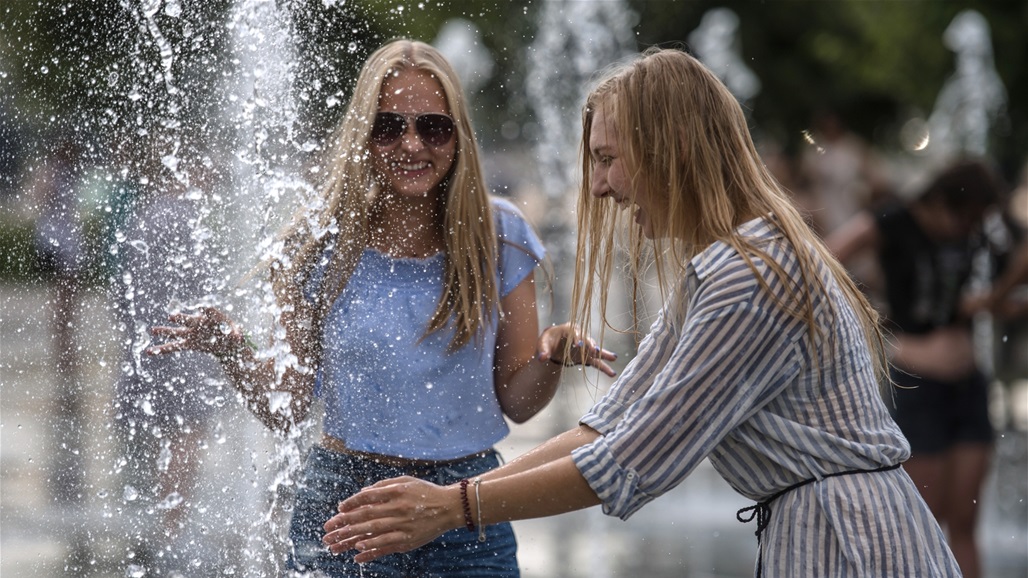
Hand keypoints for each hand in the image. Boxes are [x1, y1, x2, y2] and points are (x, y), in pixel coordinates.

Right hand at [147, 306, 246, 358]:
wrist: (227, 343)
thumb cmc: (233, 334)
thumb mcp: (238, 333)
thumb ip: (237, 334)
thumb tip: (238, 337)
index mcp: (211, 316)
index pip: (207, 311)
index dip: (206, 310)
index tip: (203, 307)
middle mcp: (198, 323)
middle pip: (187, 319)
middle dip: (180, 318)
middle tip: (172, 316)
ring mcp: (192, 333)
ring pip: (176, 332)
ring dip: (164, 331)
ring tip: (152, 330)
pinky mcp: (189, 344)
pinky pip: (174, 346)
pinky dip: (162, 349)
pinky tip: (150, 351)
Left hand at [322, 476, 456, 562]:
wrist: (449, 507)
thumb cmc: (424, 492)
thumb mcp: (405, 481)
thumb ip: (382, 486)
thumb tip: (360, 494)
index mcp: (396, 492)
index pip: (367, 497)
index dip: (351, 503)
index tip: (339, 509)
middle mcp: (398, 508)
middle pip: (365, 517)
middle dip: (343, 524)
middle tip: (327, 530)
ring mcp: (402, 526)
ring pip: (371, 533)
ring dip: (350, 539)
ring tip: (334, 545)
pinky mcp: (407, 541)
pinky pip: (385, 547)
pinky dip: (370, 551)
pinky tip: (356, 554)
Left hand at [536, 322, 617, 376]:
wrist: (552, 347)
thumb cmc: (547, 342)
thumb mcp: (542, 344)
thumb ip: (542, 350)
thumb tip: (542, 358)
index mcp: (569, 328)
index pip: (574, 332)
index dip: (576, 338)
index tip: (578, 345)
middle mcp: (580, 336)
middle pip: (587, 339)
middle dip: (590, 345)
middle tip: (592, 351)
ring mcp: (585, 346)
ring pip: (595, 349)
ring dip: (602, 354)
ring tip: (613, 358)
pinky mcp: (587, 356)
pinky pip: (597, 361)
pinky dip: (604, 366)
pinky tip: (612, 373)